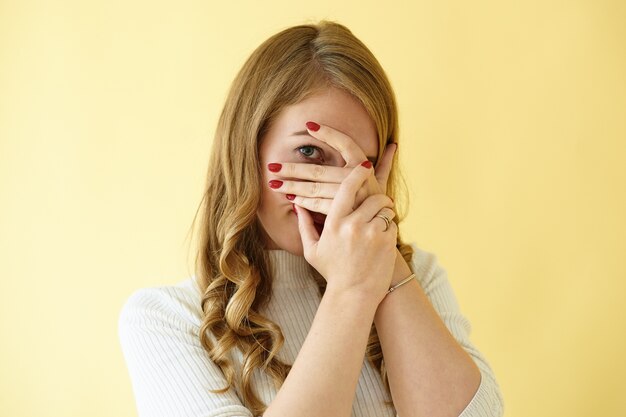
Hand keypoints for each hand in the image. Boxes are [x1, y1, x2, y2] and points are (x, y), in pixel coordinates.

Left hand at [266, 122, 396, 216]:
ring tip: (274, 183)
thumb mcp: (383, 185)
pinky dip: (303, 202)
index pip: (346, 143)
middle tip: (272, 165)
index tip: (308, 125)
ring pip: (316, 188)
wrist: (380, 237)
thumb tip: (394, 145)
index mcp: (365, 169)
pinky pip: (318, 205)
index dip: (329, 133)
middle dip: (293, 168)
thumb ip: (385, 165)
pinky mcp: (343, 214)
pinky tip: (290, 199)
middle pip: (321, 170)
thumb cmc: (378, 208)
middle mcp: (359, 180)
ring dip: (292, 185)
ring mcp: (351, 198)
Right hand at [295, 161, 397, 301]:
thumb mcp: (312, 250)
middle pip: (371, 196)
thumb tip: (298, 204)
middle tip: (380, 198)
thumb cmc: (332, 272)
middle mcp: (352, 225)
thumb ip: (305, 225)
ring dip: (385, 211)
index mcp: (334, 223)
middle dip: (378, 195)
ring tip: (382, 218)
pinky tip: (384, 236)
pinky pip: (392, 224)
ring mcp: (371, 233)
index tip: (364, 165)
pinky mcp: (386, 242)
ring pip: (384, 208)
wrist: (353, 295)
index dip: (357, 173)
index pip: (346, 187)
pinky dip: (390, 226)